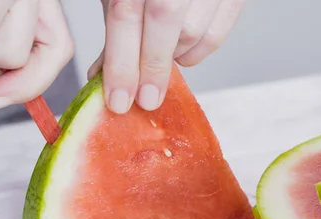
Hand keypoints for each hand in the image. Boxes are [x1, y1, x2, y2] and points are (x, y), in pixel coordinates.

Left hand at [88, 0, 246, 113]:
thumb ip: (116, 27)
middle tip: (145, 100)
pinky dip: (198, 50)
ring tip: (161, 56)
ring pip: (193, 33)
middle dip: (152, 69)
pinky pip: (217, 34)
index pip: (125, 15)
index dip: (121, 64)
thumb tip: (103, 75)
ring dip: (174, 56)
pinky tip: (182, 49)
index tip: (118, 101)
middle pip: (164, 24)